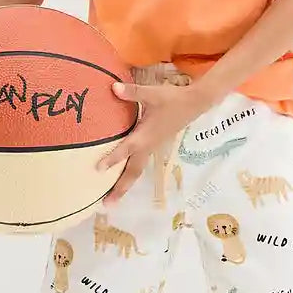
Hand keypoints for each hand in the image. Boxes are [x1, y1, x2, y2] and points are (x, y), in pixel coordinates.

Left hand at [97, 80, 202, 204]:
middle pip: (132, 172)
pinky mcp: (155, 146)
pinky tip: (123, 177)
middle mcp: (148, 146)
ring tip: (112, 198)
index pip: (126, 149)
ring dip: (125, 185)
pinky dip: (131, 174)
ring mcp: (153, 148)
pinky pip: (141, 164)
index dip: (112, 159)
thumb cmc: (173, 99)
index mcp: (145, 136)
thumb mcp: (152, 94)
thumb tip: (113, 88)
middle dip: (119, 188)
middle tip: (106, 204)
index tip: (98, 169)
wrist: (195, 103)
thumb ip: (132, 92)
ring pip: (137, 171)